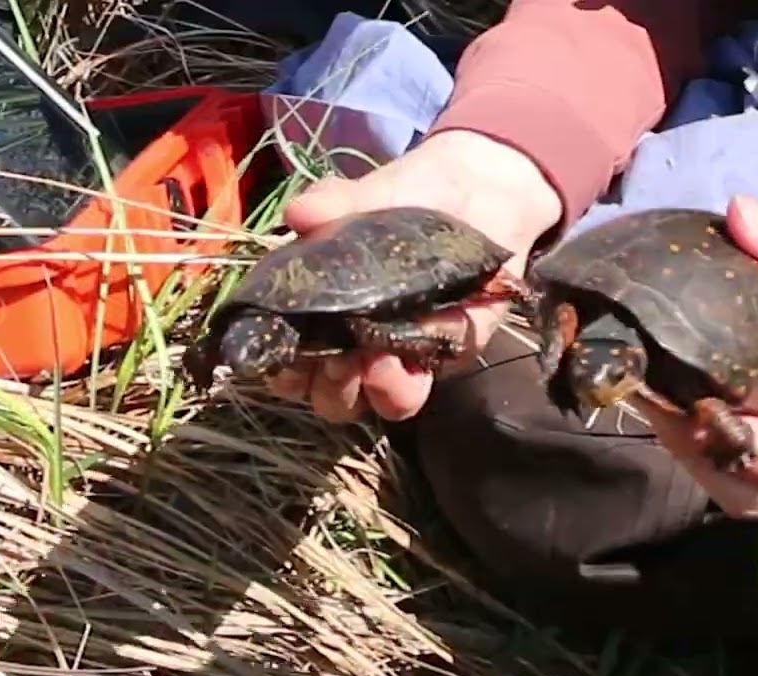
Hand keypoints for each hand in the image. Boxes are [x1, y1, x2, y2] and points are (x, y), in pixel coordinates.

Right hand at [269, 130, 560, 422]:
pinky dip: (425, 357)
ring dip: (378, 390)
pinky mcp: (452, 347)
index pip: (291, 371)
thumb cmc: (403, 199)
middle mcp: (360, 348)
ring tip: (378, 361)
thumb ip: (332, 204)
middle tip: (336, 360)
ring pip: (386, 404)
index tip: (284, 354)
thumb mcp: (363, 196)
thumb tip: (298, 213)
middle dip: (332, 389)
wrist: (475, 189)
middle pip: (333, 401)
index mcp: (324, 320)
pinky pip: (436, 370)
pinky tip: (423, 333)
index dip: (282, 374)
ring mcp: (407, 354)